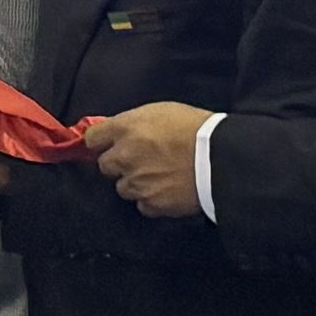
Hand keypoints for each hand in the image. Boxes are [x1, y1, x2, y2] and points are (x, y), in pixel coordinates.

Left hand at [81, 102, 210, 218]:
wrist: (222, 158)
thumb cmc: (198, 130)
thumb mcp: (163, 111)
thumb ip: (135, 122)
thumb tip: (120, 130)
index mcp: (126, 128)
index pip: (92, 138)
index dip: (100, 142)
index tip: (105, 145)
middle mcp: (125, 156)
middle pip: (105, 165)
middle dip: (119, 164)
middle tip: (142, 160)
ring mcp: (137, 181)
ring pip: (123, 187)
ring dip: (136, 183)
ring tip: (160, 175)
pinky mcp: (152, 203)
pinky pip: (143, 205)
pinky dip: (152, 200)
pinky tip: (168, 189)